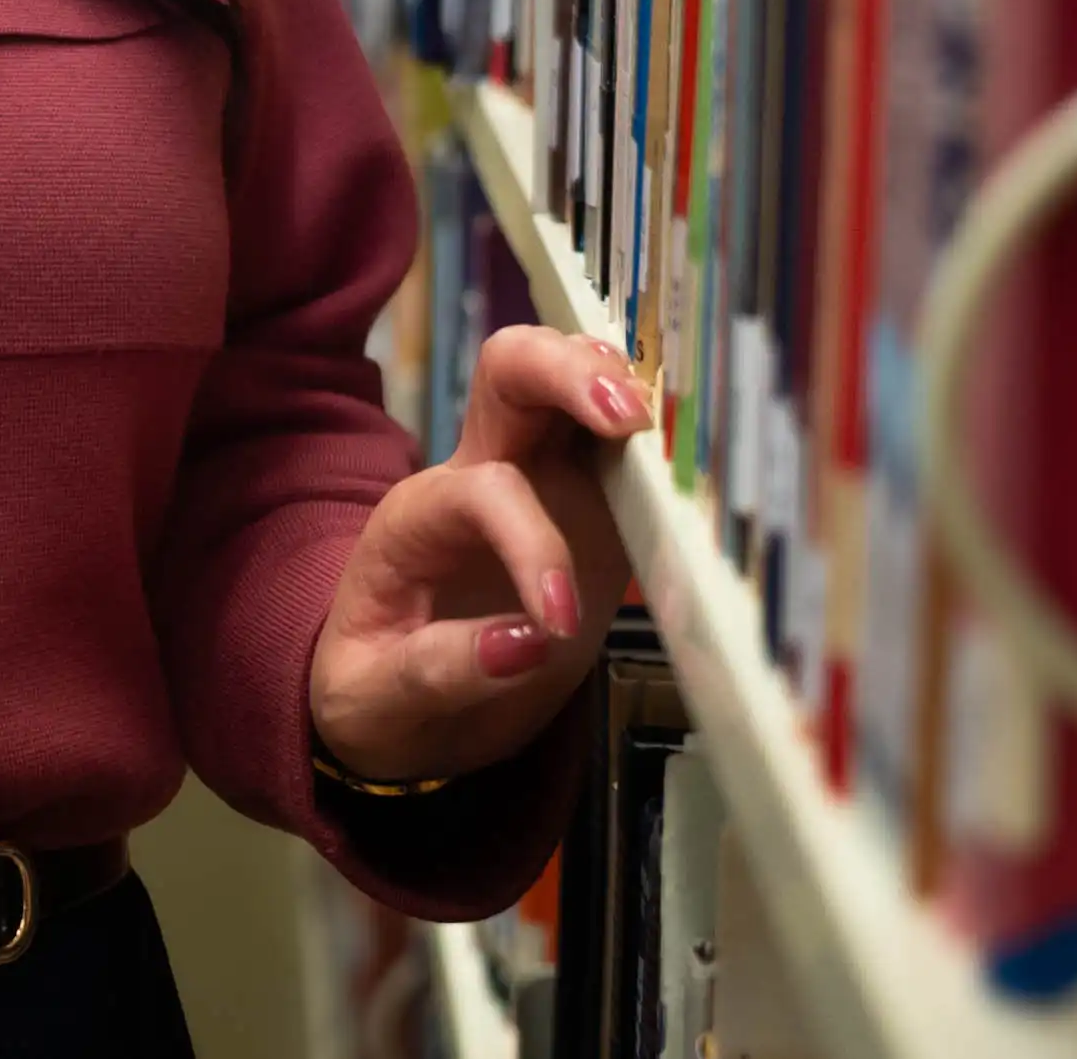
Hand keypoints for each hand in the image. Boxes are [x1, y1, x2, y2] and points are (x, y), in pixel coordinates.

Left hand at [306, 325, 644, 785]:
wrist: (392, 705)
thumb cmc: (377, 694)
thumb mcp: (376, 701)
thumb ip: (438, 671)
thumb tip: (526, 644)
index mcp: (418, 517)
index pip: (487, 491)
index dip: (532, 545)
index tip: (559, 628)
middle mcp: (478, 475)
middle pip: (511, 370)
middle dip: (568, 372)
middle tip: (631, 418)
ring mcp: (541, 481)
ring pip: (569, 381)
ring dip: (622, 383)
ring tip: (673, 417)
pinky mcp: (592, 510)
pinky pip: (624, 446)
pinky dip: (660, 433)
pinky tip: (700, 446)